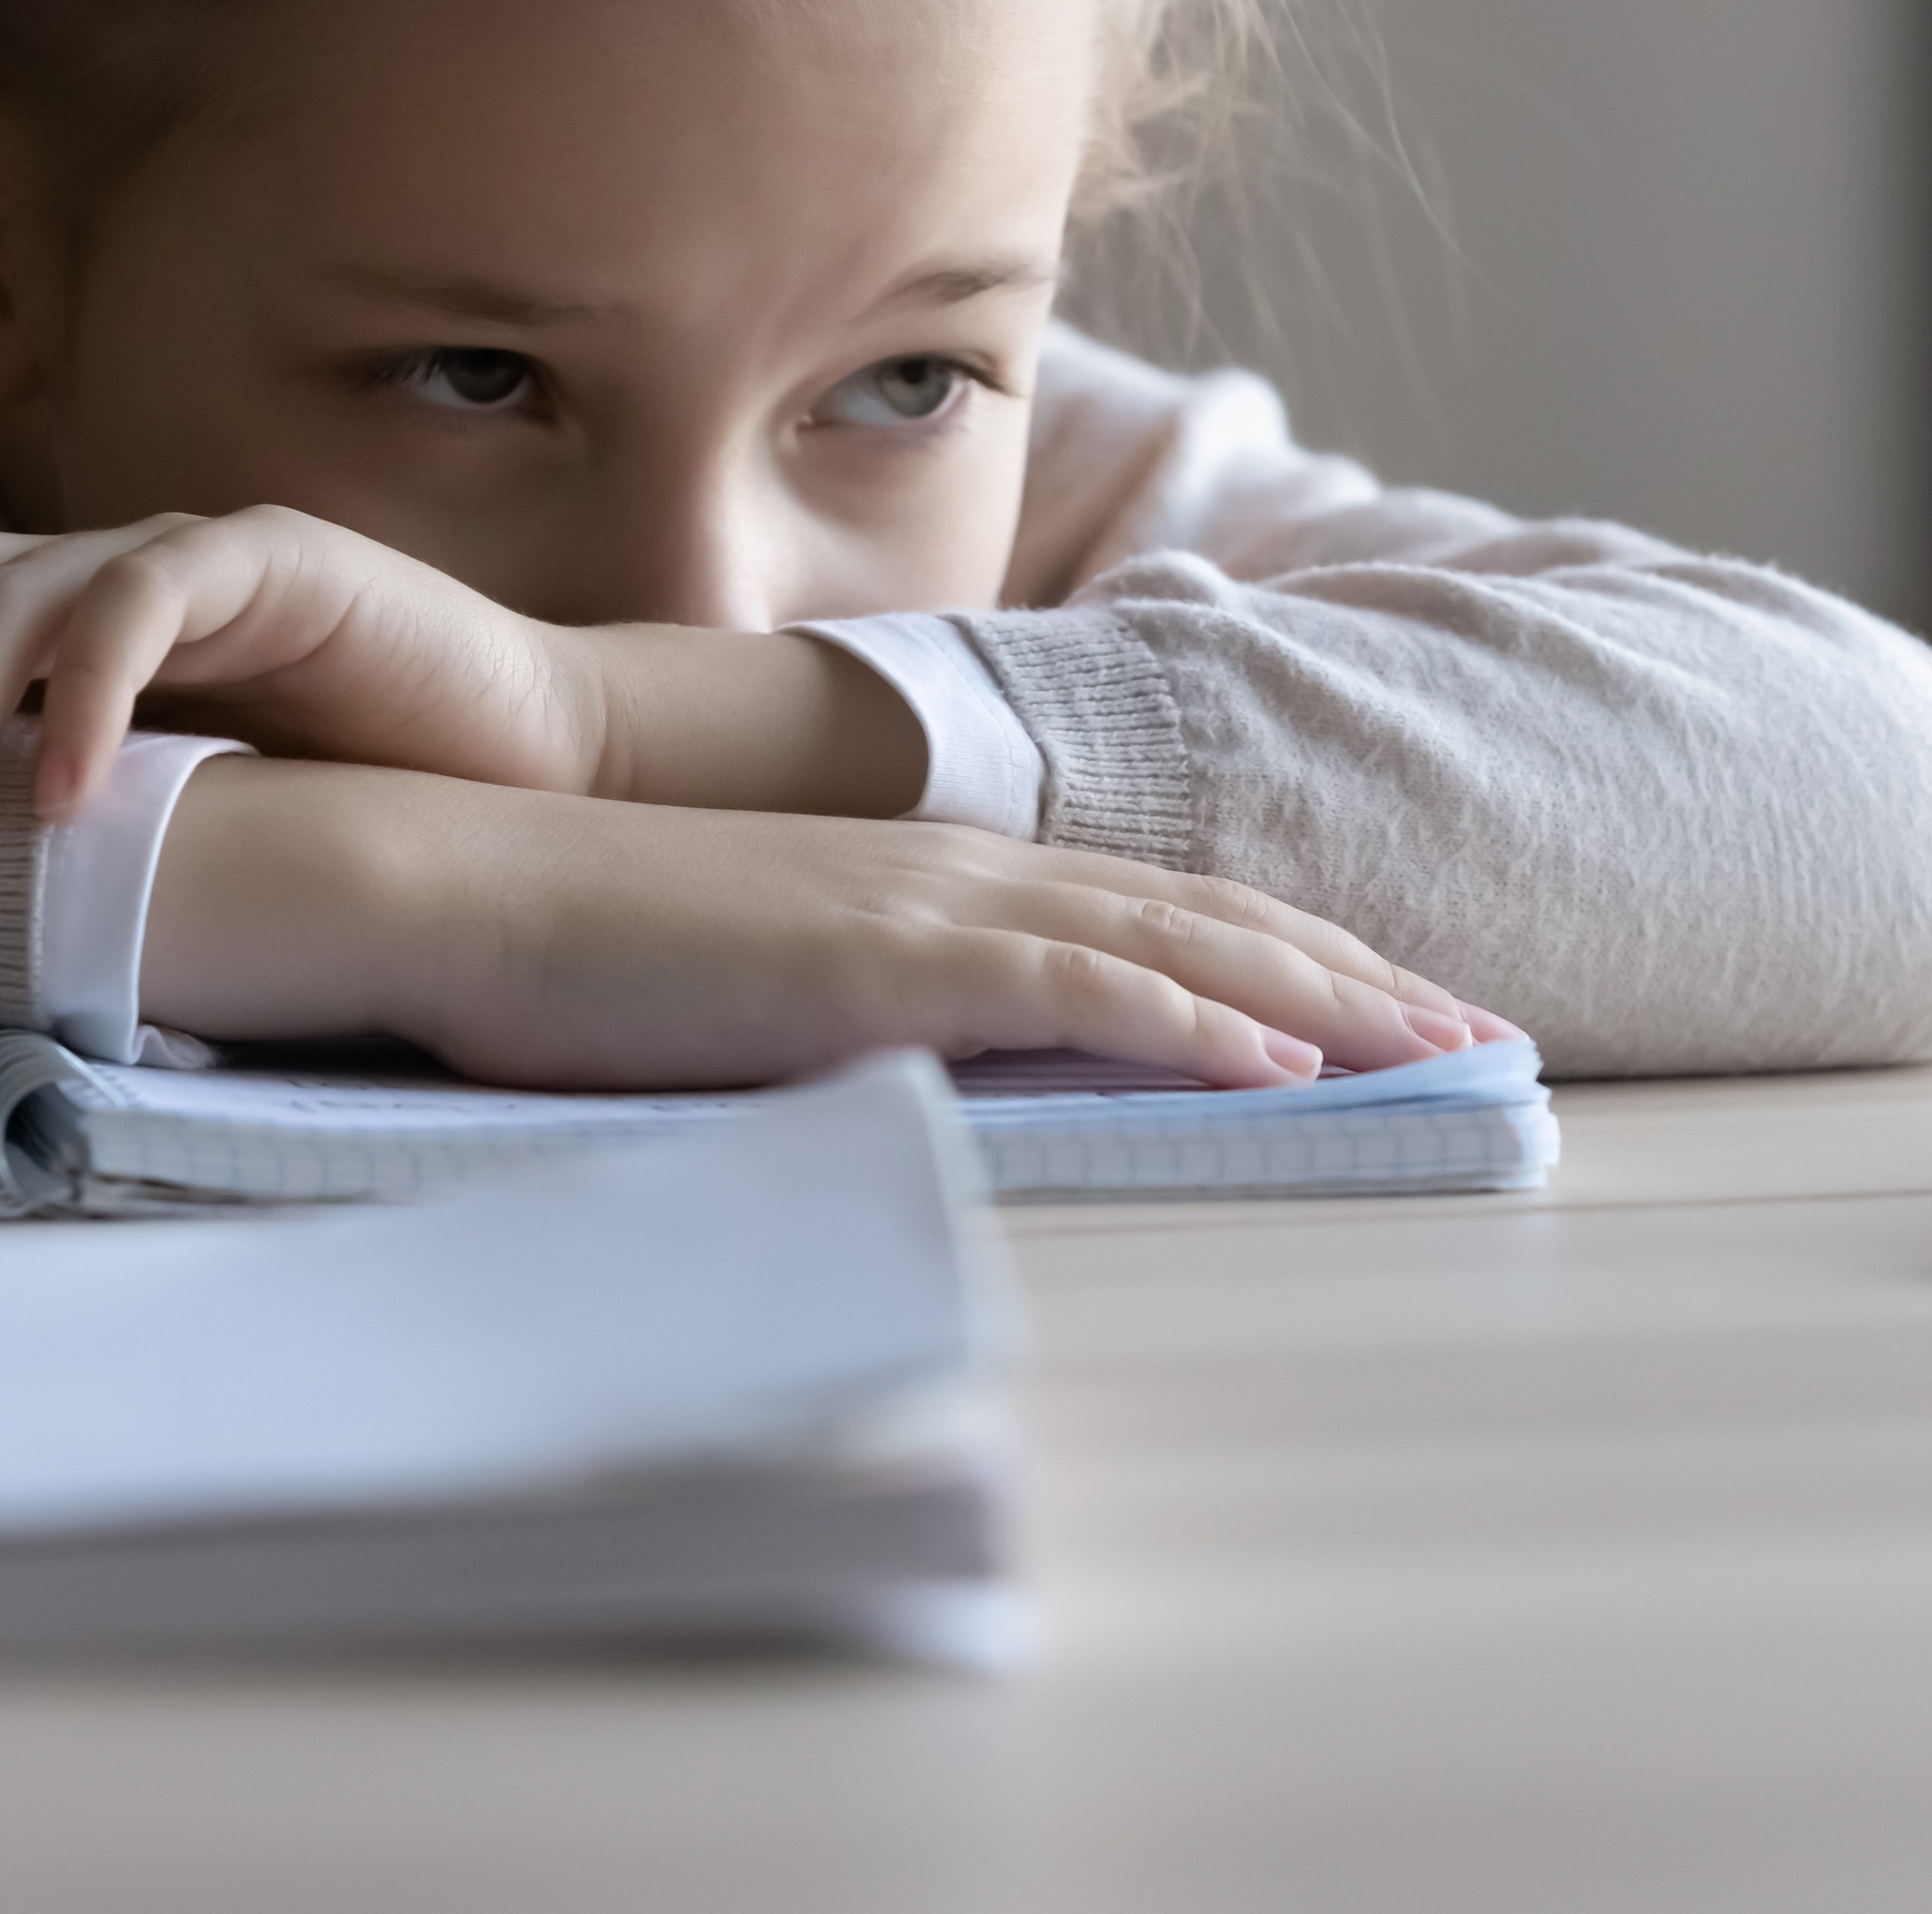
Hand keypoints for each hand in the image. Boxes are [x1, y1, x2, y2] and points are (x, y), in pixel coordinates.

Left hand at [0, 508, 602, 891]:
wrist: (521, 764)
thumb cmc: (321, 810)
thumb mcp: (132, 827)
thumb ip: (16, 831)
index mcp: (27, 623)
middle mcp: (78, 573)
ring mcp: (171, 556)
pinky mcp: (271, 561)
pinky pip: (147, 603)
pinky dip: (89, 696)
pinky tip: (69, 800)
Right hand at [139, 759, 1488, 1091]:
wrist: (454, 877)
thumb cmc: (571, 939)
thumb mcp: (745, 967)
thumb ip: (849, 993)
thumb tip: (912, 1053)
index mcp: (922, 868)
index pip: (1140, 904)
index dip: (1274, 947)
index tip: (1377, 996)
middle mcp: (951, 868)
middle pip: (1200, 912)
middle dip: (1355, 972)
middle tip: (1478, 1027)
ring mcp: (924, 907)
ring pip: (1178, 944)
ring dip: (1329, 995)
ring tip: (1447, 1045)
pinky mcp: (882, 964)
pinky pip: (1079, 992)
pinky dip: (1198, 1023)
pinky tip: (1289, 1063)